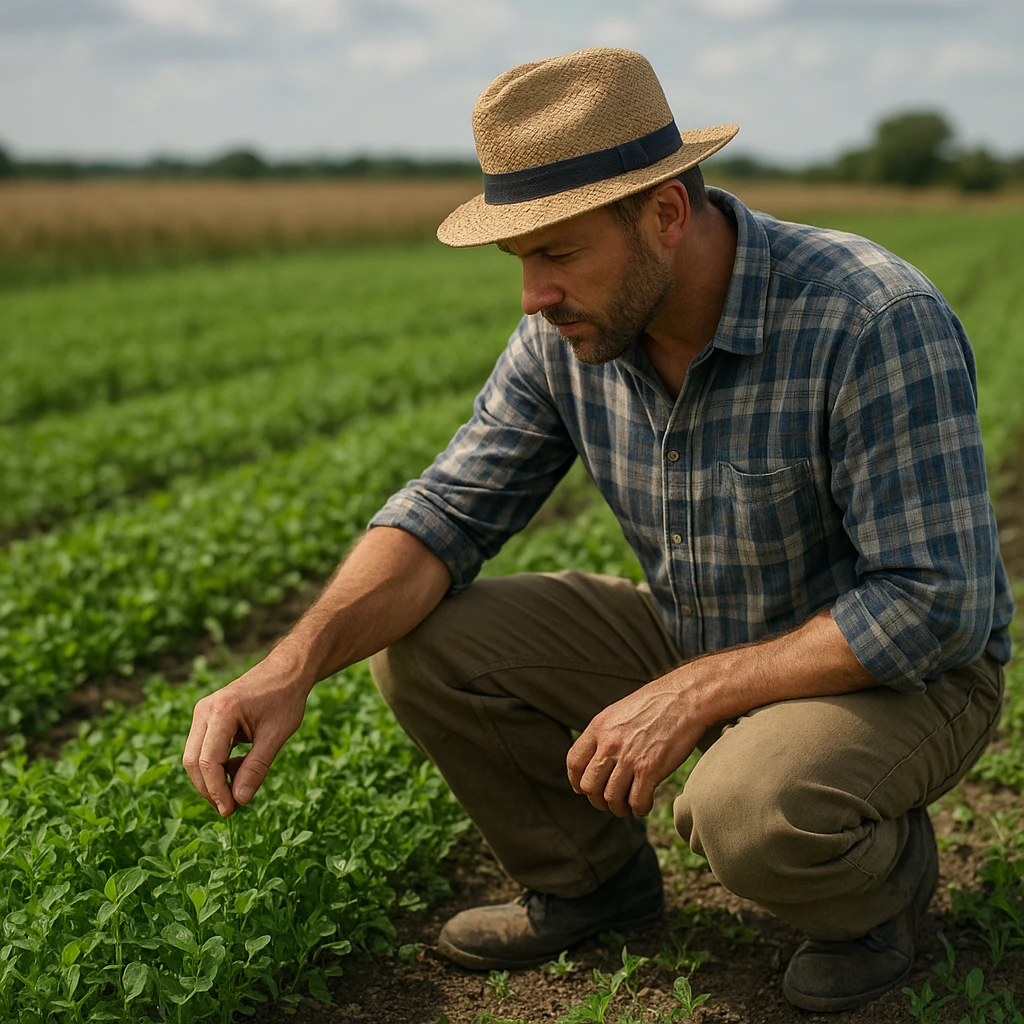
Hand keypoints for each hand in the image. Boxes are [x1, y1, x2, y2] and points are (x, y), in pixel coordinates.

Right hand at [182, 656, 309, 816]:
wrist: (286, 671)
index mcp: (222, 712)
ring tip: (239, 786)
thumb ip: (257, 767)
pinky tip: (238, 767)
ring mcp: (202, 712)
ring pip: (195, 756)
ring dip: (212, 778)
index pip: (209, 761)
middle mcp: (205, 710)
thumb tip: (240, 800)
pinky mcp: (206, 716)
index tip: (231, 810)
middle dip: (209, 788)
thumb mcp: (277, 735)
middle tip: (231, 808)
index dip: (217, 790)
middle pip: (194, 761)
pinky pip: (202, 748)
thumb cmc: (285, 699)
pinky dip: (216, 765)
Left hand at [566, 674, 705, 817]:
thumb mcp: (620, 711)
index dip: (576, 781)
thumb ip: (606, 734)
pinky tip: (643, 804)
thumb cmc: (656, 703)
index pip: (574, 762)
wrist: (685, 698)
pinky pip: (637, 801)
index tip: (583, 789)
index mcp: (599, 727)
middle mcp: (610, 743)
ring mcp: (629, 758)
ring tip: (626, 806)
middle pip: (589, 785)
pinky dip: (639, 808)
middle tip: (608, 802)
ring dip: (618, 808)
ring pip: (611, 798)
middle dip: (596, 800)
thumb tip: (598, 759)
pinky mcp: (650, 770)